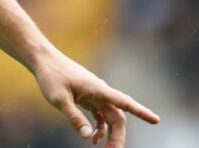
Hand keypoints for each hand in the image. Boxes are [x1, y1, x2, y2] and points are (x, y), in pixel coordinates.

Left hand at [34, 50, 158, 146]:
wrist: (43, 60)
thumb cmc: (51, 75)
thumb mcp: (59, 99)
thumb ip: (74, 117)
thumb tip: (87, 137)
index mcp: (98, 89)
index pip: (124, 102)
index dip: (141, 112)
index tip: (156, 120)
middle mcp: (100, 92)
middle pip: (118, 117)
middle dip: (119, 136)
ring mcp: (95, 95)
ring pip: (110, 118)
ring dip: (110, 134)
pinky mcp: (87, 97)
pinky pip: (100, 116)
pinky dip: (99, 128)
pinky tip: (93, 139)